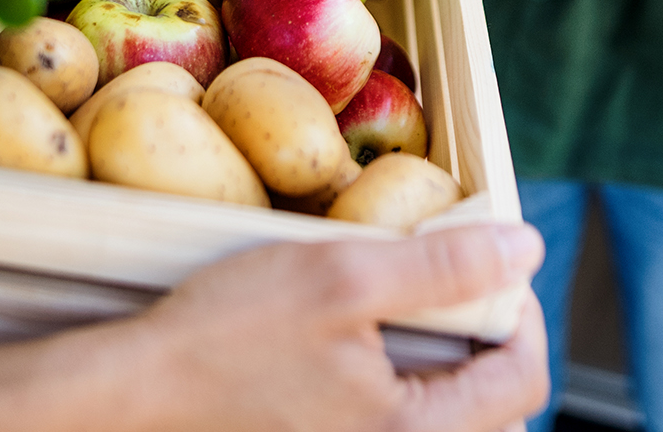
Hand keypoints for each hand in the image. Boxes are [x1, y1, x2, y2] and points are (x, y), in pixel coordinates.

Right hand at [139, 224, 549, 431]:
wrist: (135, 391)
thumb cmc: (227, 334)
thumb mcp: (342, 278)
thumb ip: (442, 266)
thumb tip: (528, 248)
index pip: (522, 381)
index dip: (521, 311)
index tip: (492, 261)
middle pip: (496, 414)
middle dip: (490, 345)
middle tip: (458, 285)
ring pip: (450, 426)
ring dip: (452, 371)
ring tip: (416, 314)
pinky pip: (400, 430)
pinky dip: (408, 390)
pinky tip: (369, 349)